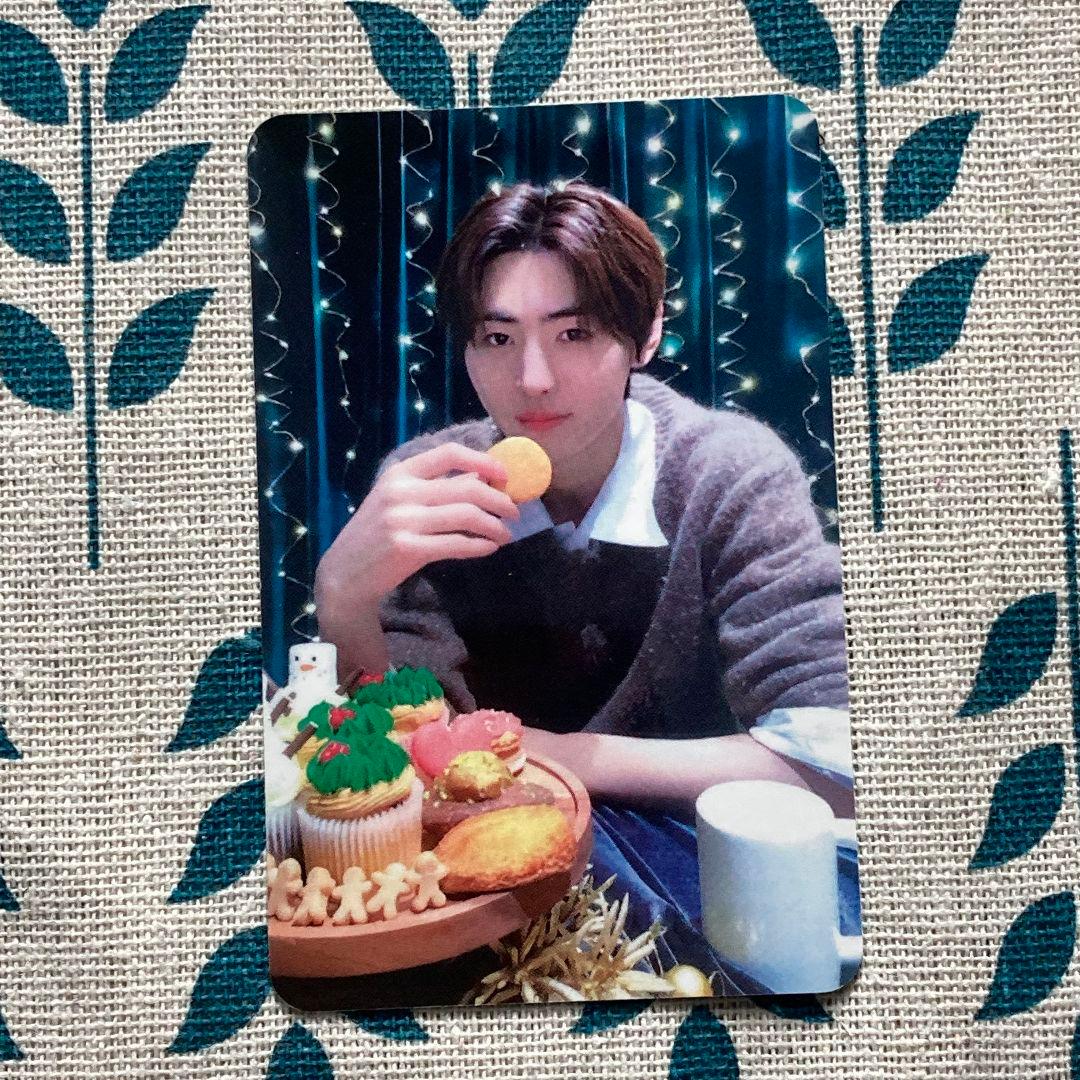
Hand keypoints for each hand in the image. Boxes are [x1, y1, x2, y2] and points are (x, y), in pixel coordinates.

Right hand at [317, 442, 520, 604]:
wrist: (345, 574)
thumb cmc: (378, 536)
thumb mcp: (400, 502)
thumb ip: (436, 488)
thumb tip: (483, 477)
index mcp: (400, 473)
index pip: (449, 453)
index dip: (483, 461)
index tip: (505, 476)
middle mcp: (401, 492)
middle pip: (467, 487)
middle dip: (499, 500)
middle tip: (514, 512)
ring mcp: (402, 520)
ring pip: (467, 516)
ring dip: (494, 526)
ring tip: (505, 534)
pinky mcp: (407, 549)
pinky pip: (456, 544)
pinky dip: (479, 546)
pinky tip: (489, 548)